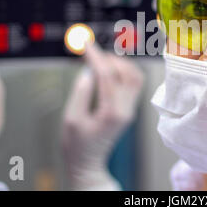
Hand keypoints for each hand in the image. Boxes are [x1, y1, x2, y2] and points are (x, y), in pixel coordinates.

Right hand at [62, 43, 143, 189]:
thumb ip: (81, 92)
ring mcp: (130, 109)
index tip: (86, 44)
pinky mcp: (130, 108)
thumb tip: (89, 70)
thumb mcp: (71, 118)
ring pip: (135, 76)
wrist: (87, 162)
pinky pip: (135, 83)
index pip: (107, 76)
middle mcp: (126, 110)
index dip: (95, 57)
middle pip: (126, 73)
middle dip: (108, 58)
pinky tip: (110, 69)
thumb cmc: (77, 144)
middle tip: (91, 52)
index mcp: (111, 113)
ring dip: (120, 63)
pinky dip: (125, 71)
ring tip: (100, 59)